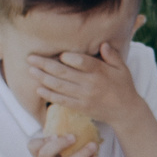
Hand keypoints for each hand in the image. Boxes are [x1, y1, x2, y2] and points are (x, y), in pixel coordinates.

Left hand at [30, 39, 150, 134]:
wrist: (125, 111)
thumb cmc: (123, 86)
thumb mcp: (122, 68)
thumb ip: (112, 55)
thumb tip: (103, 44)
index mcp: (100, 71)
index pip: (82, 62)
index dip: (68, 57)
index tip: (59, 54)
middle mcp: (90, 84)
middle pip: (64, 72)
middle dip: (45, 64)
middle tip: (31, 58)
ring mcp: (84, 96)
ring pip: (59, 86)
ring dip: (43, 78)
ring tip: (31, 70)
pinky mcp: (80, 107)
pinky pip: (61, 100)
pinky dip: (49, 94)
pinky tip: (39, 89)